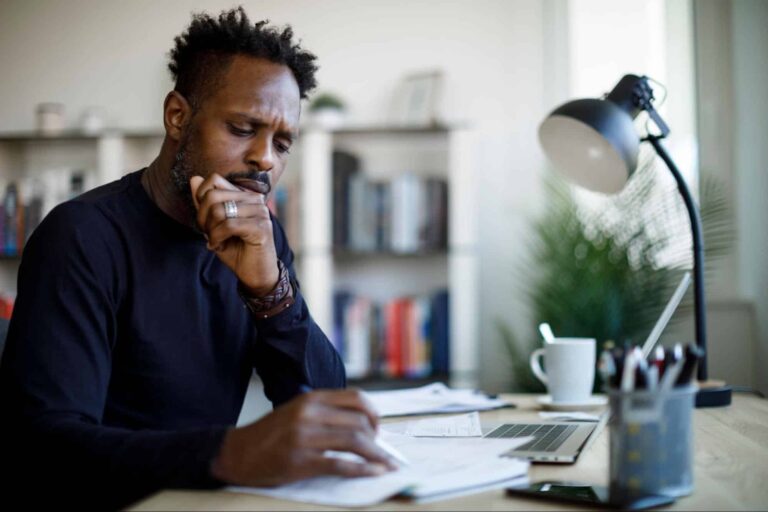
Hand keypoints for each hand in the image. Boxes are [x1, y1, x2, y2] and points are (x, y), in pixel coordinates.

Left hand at [189, 174, 277, 294]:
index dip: (200, 199)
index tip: (205, 220)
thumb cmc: (237, 250)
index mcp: (244, 195)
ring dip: (210, 230)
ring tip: (216, 241)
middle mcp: (254, 199)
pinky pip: (228, 225)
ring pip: (219, 210)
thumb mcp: (215, 225)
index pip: (214, 180)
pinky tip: (219, 246)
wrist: (255, 274)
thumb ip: (205, 203)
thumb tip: (194, 179)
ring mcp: (260, 211)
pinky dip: (217, 238)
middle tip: (208, 234)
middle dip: (202, 218)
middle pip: (213, 195)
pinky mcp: (261, 227)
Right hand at [210, 389, 397, 485]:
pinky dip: (362, 470)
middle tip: (382, 452)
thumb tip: (362, 423)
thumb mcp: (298, 410)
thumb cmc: (271, 434)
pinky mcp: (301, 461)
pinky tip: (374, 473)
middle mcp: (310, 414)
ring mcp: (305, 437)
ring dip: (376, 456)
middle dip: (377, 439)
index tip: (378, 428)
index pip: (356, 398)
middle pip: (359, 422)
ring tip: (387, 465)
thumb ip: (325, 412)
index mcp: (312, 399)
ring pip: (354, 441)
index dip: (374, 413)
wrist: (238, 452)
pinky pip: (341, 465)